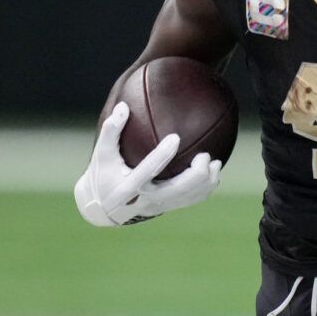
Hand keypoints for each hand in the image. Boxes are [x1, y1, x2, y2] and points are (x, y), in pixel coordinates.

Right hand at [73, 101, 222, 226]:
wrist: (105, 209)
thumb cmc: (103, 175)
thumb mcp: (102, 154)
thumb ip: (110, 131)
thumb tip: (123, 106)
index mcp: (130, 185)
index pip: (148, 170)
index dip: (162, 154)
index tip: (175, 137)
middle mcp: (147, 198)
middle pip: (178, 189)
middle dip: (196, 173)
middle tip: (205, 155)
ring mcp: (160, 205)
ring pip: (189, 196)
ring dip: (206, 181)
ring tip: (214, 162)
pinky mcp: (168, 208)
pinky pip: (192, 201)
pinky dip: (205, 188)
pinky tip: (212, 174)